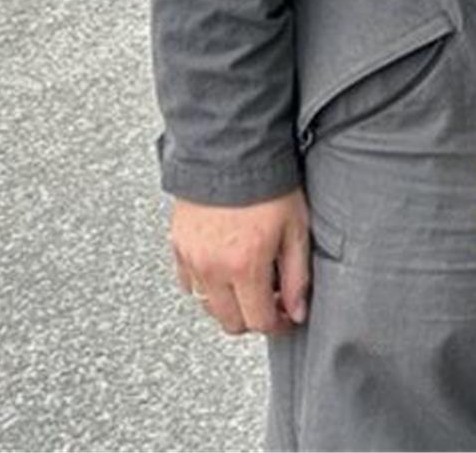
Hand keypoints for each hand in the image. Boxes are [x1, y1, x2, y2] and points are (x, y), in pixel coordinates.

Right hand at [170, 188, 311, 335]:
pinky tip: (225, 267)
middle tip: (270, 298)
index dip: (278, 324)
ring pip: (207, 306)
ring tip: (248, 279)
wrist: (231, 153)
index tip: (287, 314)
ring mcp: (191, 260)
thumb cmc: (269, 186)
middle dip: (253, 317)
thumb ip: (297, 275)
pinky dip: (206, 285)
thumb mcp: (296, 228)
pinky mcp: (177, 247)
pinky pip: (189, 284)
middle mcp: (213, 270)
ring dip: (229, 303)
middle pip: (230, 322)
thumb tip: (298, 311)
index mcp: (245, 267)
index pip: (259, 322)